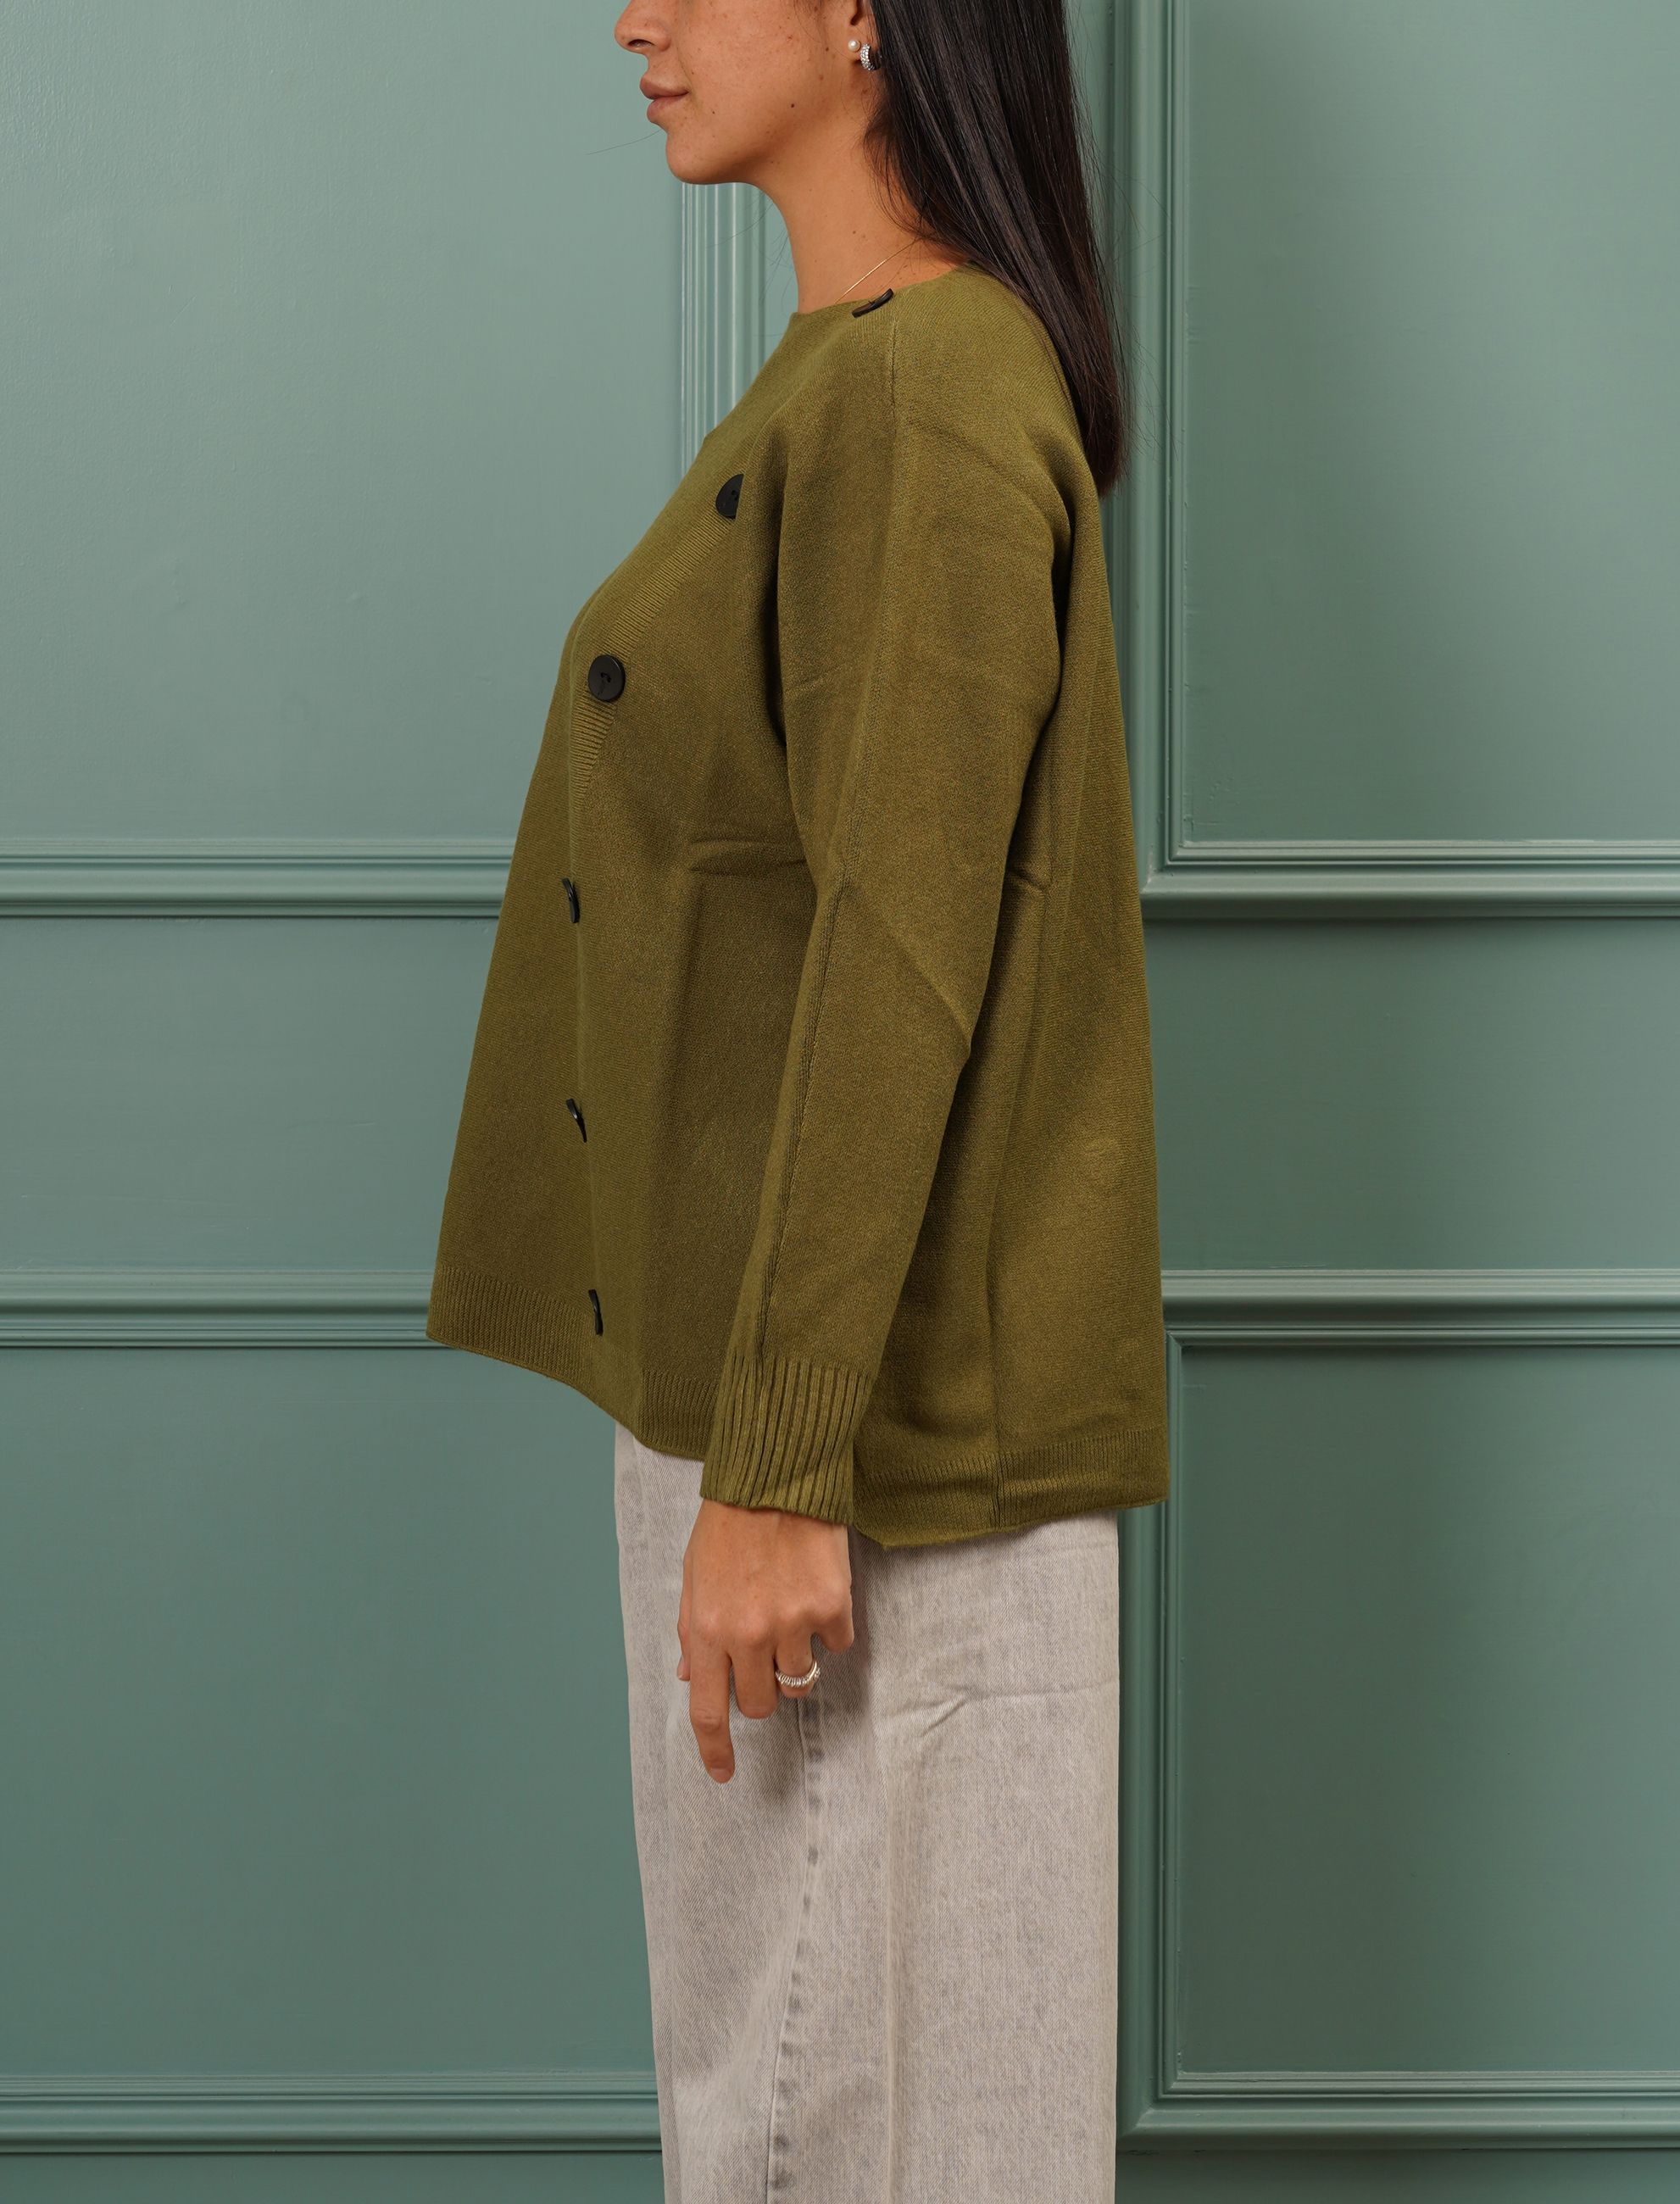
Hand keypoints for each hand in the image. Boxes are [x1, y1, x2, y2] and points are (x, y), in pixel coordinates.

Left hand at [677, 1496, 854, 1781]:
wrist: (776, 1476)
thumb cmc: (728, 1524)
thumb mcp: (693, 1577)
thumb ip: (692, 1632)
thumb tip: (691, 1677)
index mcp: (706, 1629)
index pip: (708, 1710)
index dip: (715, 1751)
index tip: (724, 1774)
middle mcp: (748, 1635)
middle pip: (759, 1705)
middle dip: (759, 1691)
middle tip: (762, 1656)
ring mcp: (793, 1623)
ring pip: (799, 1683)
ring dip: (794, 1665)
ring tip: (791, 1622)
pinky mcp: (832, 1607)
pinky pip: (836, 1646)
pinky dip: (829, 1632)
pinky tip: (817, 1597)